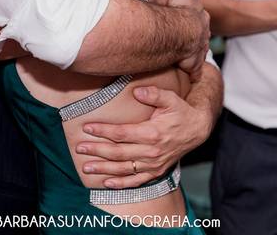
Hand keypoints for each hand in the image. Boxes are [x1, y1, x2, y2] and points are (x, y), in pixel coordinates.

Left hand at [76, 86, 212, 188]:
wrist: (197, 129)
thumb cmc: (180, 111)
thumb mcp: (171, 98)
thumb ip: (154, 94)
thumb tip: (137, 91)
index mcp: (152, 133)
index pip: (121, 133)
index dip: (103, 131)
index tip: (87, 128)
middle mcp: (151, 152)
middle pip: (118, 153)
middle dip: (96, 150)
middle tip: (79, 148)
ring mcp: (153, 164)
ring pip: (123, 169)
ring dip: (103, 169)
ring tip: (86, 167)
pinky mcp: (155, 172)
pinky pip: (136, 181)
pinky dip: (120, 184)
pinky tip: (106, 183)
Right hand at [167, 0, 208, 80]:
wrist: (181, 32)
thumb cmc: (180, 11)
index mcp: (200, 18)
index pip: (200, 18)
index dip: (195, 19)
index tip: (191, 21)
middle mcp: (202, 35)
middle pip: (201, 36)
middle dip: (196, 39)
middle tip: (189, 42)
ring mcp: (198, 50)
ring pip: (198, 54)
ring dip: (194, 56)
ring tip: (188, 60)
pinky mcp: (192, 64)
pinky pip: (193, 71)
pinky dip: (192, 74)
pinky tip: (190, 78)